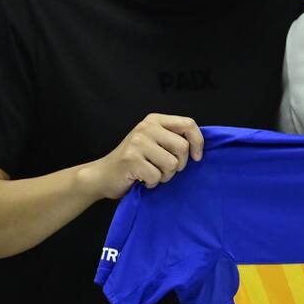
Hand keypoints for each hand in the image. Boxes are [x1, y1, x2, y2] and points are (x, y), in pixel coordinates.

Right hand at [90, 113, 204, 199]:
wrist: (103, 175)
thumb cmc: (134, 160)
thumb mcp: (154, 142)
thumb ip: (172, 138)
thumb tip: (199, 145)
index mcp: (154, 120)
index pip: (188, 124)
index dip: (198, 142)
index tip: (196, 157)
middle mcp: (146, 127)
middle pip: (182, 147)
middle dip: (179, 165)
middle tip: (165, 169)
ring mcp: (137, 143)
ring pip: (172, 164)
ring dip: (165, 176)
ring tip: (151, 173)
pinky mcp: (131, 160)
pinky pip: (157, 176)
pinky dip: (152, 183)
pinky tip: (141, 179)